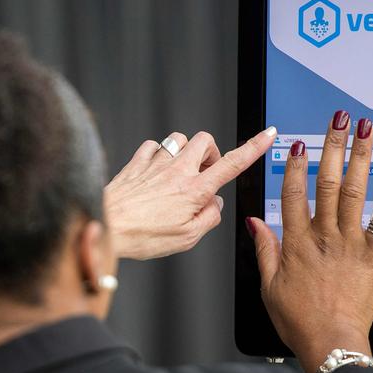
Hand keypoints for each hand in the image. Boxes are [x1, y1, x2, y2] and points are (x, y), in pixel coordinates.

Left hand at [104, 127, 276, 259]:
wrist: (105, 226)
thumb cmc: (141, 236)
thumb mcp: (186, 238)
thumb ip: (208, 219)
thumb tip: (215, 204)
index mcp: (194, 190)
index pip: (232, 163)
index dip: (253, 147)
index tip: (267, 135)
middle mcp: (176, 171)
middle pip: (205, 140)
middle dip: (211, 152)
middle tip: (205, 173)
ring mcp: (155, 164)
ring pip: (179, 138)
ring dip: (185, 151)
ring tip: (179, 172)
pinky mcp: (136, 163)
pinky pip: (152, 146)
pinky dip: (157, 154)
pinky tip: (154, 170)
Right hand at [246, 111, 372, 372]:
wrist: (331, 342)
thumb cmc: (298, 320)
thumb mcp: (269, 285)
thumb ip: (263, 249)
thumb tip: (253, 221)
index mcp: (295, 243)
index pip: (293, 194)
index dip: (293, 167)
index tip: (296, 144)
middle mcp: (323, 236)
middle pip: (327, 182)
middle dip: (331, 147)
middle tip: (335, 120)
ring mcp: (350, 242)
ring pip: (355, 191)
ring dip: (361, 156)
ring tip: (365, 130)